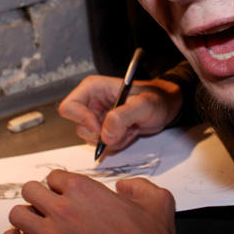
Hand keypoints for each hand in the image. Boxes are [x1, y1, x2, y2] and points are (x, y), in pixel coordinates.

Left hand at [1, 170, 176, 233]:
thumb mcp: (157, 201)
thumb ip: (138, 186)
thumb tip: (123, 187)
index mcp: (84, 189)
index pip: (53, 177)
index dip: (58, 186)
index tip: (62, 195)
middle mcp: (64, 209)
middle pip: (30, 190)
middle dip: (38, 197)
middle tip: (45, 208)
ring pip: (17, 215)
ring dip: (24, 218)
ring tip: (33, 225)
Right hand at [59, 75, 182, 152]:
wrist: (165, 107)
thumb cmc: (156, 98)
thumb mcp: (144, 105)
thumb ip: (123, 117)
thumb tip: (105, 135)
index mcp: (92, 88)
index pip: (69, 107)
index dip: (83, 121)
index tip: (102, 128)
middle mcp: (91, 102)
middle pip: (79, 127)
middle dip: (102, 134)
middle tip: (124, 129)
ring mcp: (96, 117)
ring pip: (90, 139)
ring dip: (112, 140)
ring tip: (130, 129)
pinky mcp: (103, 129)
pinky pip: (101, 145)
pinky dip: (116, 144)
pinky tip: (129, 133)